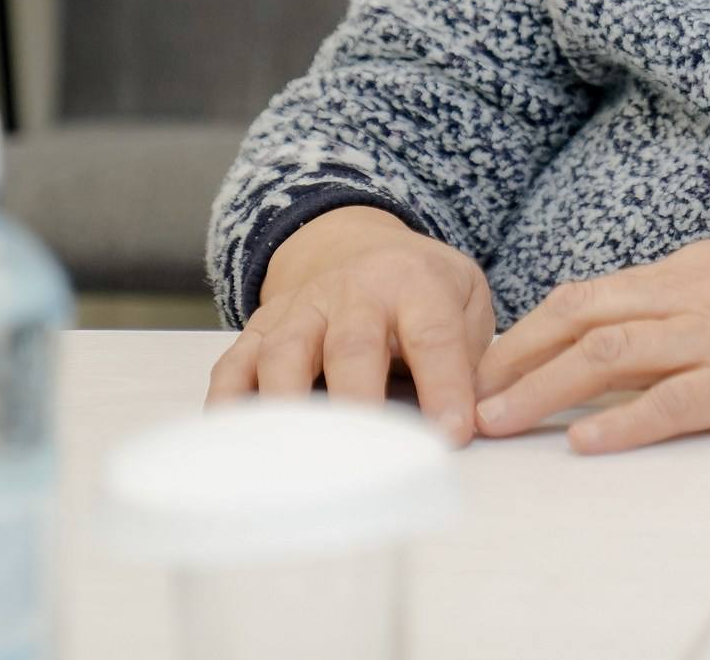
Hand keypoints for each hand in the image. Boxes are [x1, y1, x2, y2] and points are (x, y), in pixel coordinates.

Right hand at [206, 205, 496, 444]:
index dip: (444, 386)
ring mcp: (298, 311)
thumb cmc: (421, 291)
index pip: (433, 336)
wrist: (355, 246)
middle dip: (359, 405)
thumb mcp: (466, 299)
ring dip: (289, 410)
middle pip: (351, 347)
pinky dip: (229, 408)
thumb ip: (475, 353)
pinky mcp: (258, 333)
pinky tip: (236, 450)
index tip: (452, 435)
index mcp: (415, 283)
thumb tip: (480, 416)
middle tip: (368, 460)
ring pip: (284, 356)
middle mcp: (352, 292)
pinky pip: (233, 368)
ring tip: (297, 464)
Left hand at [472, 230, 709, 454]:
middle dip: (514, 358)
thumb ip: (690, 305)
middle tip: (465, 397)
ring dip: (544, 388)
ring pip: (611, 353)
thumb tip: (633, 336)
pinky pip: (676, 399)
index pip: (589, 294)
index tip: (486, 365)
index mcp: (693, 269)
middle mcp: (696, 292)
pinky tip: (587, 440)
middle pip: (581, 316)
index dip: (528, 331)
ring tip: (498, 422)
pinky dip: (624, 419)